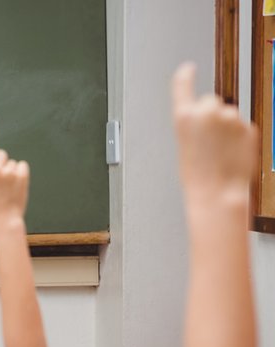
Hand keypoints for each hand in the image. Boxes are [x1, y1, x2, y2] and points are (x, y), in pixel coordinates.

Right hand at [0, 120, 29, 220]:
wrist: (4, 217)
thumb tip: (2, 158)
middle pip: (1, 153)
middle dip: (3, 162)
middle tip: (2, 179)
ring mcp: (8, 172)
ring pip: (13, 162)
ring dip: (13, 171)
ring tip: (10, 187)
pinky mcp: (21, 174)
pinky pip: (22, 166)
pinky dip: (22, 173)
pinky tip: (17, 185)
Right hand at [172, 63, 256, 199]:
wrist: (218, 191)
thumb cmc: (199, 175)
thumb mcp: (185, 145)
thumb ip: (195, 125)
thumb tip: (210, 118)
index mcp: (185, 116)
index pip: (183, 86)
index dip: (186, 76)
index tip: (188, 69)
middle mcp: (208, 112)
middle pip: (211, 102)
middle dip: (212, 116)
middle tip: (209, 140)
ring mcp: (231, 118)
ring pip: (229, 115)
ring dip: (226, 129)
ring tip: (220, 152)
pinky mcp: (249, 126)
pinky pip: (243, 127)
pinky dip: (239, 138)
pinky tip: (231, 154)